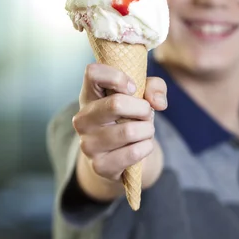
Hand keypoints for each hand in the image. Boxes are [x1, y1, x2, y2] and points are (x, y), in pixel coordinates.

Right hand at [73, 63, 167, 183]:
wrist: (122, 156)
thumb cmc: (131, 117)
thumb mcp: (143, 95)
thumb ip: (154, 87)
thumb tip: (157, 102)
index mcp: (89, 95)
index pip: (92, 73)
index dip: (117, 77)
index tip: (133, 88)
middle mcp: (82, 119)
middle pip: (116, 104)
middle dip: (142, 109)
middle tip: (146, 113)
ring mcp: (88, 144)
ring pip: (129, 131)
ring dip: (147, 130)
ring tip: (144, 131)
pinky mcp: (99, 165)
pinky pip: (134, 152)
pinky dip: (147, 146)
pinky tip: (143, 145)